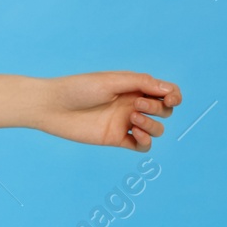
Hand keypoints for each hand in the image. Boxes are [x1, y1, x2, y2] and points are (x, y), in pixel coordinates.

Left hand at [33, 71, 181, 151]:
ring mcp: (125, 122)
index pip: (164, 92)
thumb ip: (141, 84)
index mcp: (132, 87)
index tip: (171, 99)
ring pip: (156, 129)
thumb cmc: (79, 88)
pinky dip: (145, 141)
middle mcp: (131, 104)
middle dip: (158, 109)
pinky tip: (133, 134)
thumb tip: (169, 89)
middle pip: (163, 110)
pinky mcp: (116, 138)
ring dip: (152, 125)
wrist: (52, 107)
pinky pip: (142, 145)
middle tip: (136, 106)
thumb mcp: (111, 81)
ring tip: (132, 120)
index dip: (174, 96)